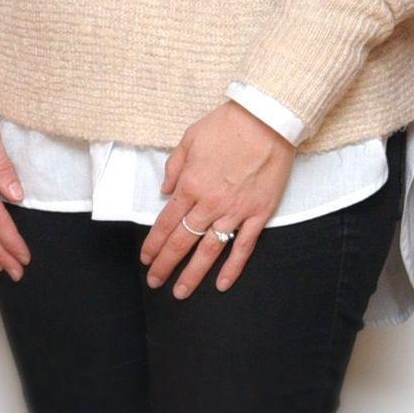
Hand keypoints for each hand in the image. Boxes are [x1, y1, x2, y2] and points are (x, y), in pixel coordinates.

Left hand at [143, 101, 294, 296]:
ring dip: (193, 274)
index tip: (146, 259)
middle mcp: (210, 203)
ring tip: (180, 292)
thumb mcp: (190, 139)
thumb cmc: (227, 125)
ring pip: (210, 250)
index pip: (166, 222)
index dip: (154, 244)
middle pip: (183, 241)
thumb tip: (164, 191)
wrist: (267, 120)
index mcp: (191, 185)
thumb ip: (175, 167)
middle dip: (166, 264)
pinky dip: (233, 268)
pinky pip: (244, 246)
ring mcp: (236, 211)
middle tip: (155, 282)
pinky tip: (222, 284)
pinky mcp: (259, 213)